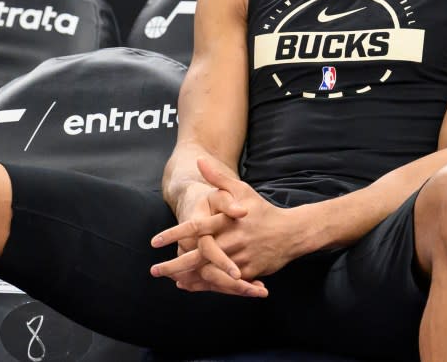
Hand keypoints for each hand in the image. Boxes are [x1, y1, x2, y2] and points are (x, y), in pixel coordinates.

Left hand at [151, 159, 306, 289]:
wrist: (291, 233)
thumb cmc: (262, 210)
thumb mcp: (242, 190)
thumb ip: (218, 178)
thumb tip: (199, 160)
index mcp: (227, 222)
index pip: (195, 229)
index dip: (174, 234)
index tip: (154, 241)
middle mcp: (232, 242)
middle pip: (197, 257)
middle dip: (174, 265)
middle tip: (155, 270)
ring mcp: (240, 259)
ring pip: (209, 273)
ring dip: (188, 278)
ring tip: (171, 279)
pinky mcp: (248, 273)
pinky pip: (224, 283)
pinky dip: (206, 286)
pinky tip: (191, 285)